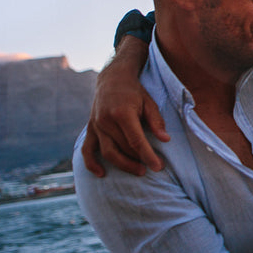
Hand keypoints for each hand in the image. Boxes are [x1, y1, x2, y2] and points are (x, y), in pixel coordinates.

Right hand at [81, 40, 166, 176]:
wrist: (112, 79)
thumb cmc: (134, 92)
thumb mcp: (149, 102)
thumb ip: (156, 121)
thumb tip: (165, 139)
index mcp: (122, 113)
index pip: (136, 140)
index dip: (148, 155)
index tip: (158, 167)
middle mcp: (106, 121)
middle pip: (123, 148)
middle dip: (139, 160)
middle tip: (154, 168)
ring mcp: (96, 126)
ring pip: (108, 152)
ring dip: (123, 165)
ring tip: (139, 171)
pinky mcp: (90, 129)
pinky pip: (87, 149)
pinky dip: (92, 163)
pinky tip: (101, 173)